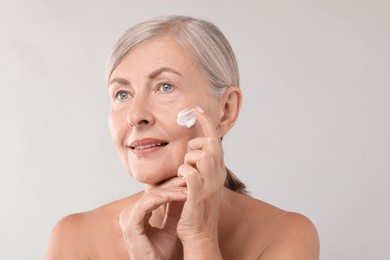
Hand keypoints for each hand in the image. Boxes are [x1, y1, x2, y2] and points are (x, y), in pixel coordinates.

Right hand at [119, 177, 186, 259]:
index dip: (170, 186)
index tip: (186, 182)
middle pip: (151, 192)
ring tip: (186, 189)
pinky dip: (162, 198)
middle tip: (187, 178)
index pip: (154, 194)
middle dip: (171, 185)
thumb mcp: (171, 227)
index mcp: (137, 213)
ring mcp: (127, 217)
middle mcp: (130, 213)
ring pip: (151, 196)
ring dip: (170, 191)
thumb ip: (174, 211)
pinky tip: (177, 196)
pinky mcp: (130, 223)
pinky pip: (147, 204)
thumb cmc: (161, 254)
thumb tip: (185, 192)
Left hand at [177, 107, 226, 245]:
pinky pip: (190, 172)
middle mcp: (218, 174)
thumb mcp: (202, 181)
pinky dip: (183, 173)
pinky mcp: (198, 194)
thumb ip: (199, 164)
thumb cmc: (195, 205)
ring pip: (200, 154)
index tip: (196, 109)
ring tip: (185, 175)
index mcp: (218, 169)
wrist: (199, 232)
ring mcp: (210, 184)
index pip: (214, 139)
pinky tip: (182, 181)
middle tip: (187, 163)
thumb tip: (191, 149)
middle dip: (193, 148)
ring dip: (188, 161)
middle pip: (209, 144)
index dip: (206, 122)